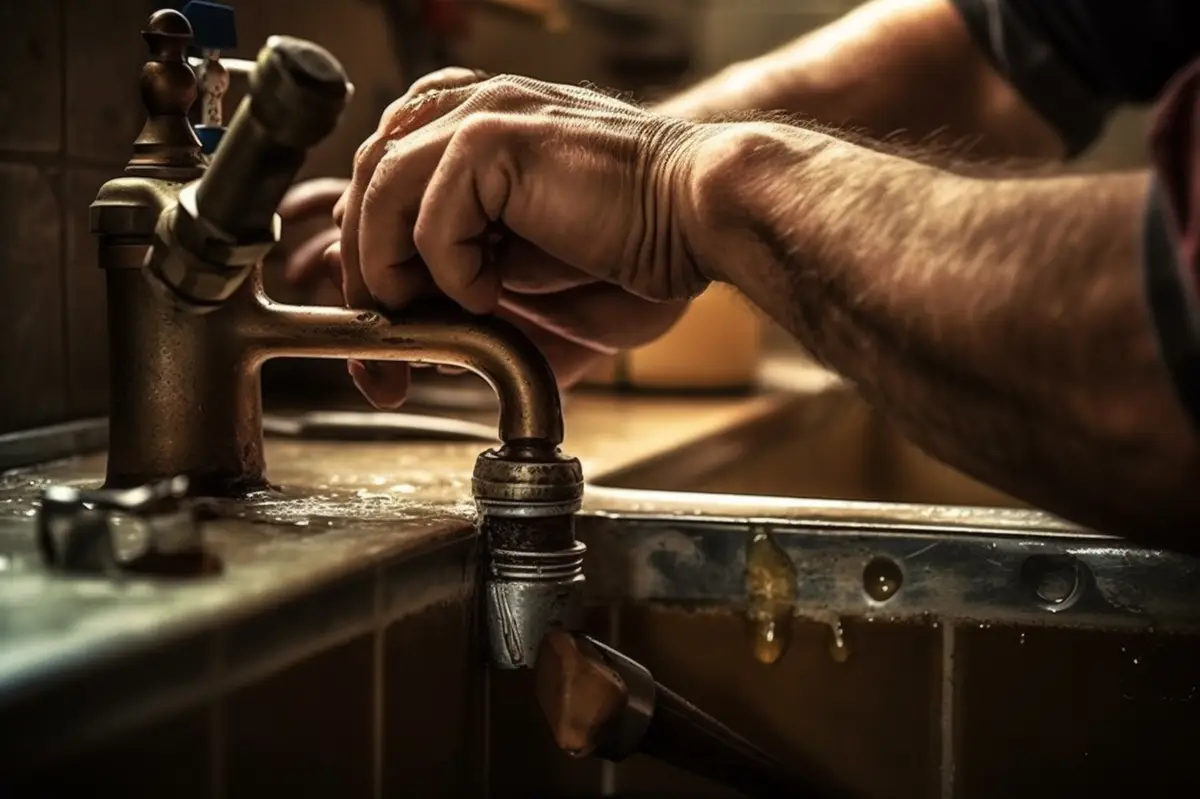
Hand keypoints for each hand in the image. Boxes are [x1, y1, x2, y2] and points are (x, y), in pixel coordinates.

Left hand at [338, 72, 711, 406]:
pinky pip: (432, 220)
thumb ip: (460, 262)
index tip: (381, 313)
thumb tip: (405, 308)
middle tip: (383, 339)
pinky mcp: (498, 139)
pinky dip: (452, 273)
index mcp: (477, 121)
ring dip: (392, 272)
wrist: (693, 216)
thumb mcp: (522, 254)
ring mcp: (483, 113)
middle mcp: (472, 105)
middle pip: (367, 179)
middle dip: (363, 269)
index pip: (383, 172)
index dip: (369, 242)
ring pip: (381, 193)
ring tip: (434, 317)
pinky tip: (494, 291)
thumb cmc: (627, 236)